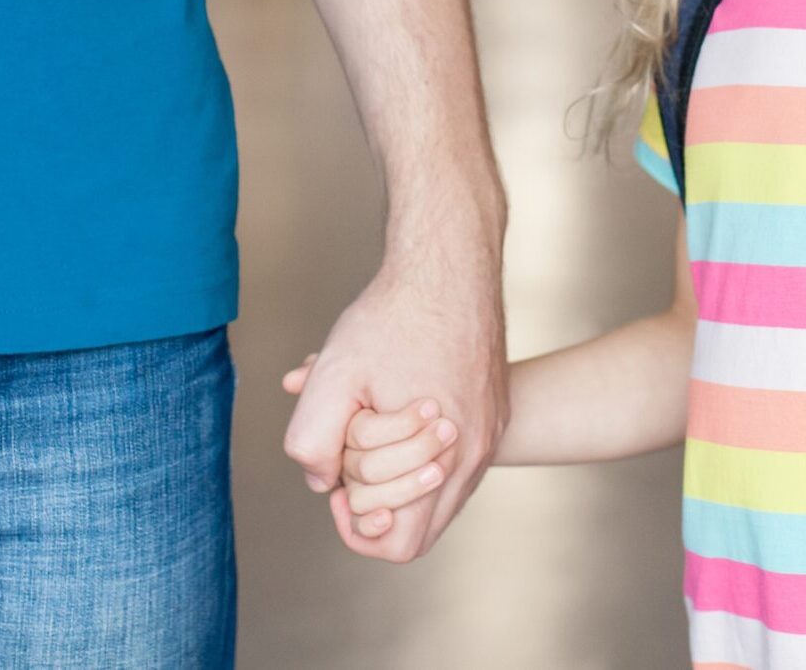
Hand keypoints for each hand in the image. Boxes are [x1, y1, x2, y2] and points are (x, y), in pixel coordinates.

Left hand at [280, 258, 505, 563]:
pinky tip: (390, 400)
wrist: (451, 261)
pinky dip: (414, 441)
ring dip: (394, 466)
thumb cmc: (395, 314)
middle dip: (374, 494)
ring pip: (436, 487)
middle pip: (420, 522)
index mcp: (446, 458)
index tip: (338, 483)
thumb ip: (312, 440)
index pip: (401, 544)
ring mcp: (489, 430)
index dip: (358, 525)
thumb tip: (321, 479)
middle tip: (351, 447)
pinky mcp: (492, 407)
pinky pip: (451, 453)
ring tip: (369, 419)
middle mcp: (476, 453)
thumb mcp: (333, 376)